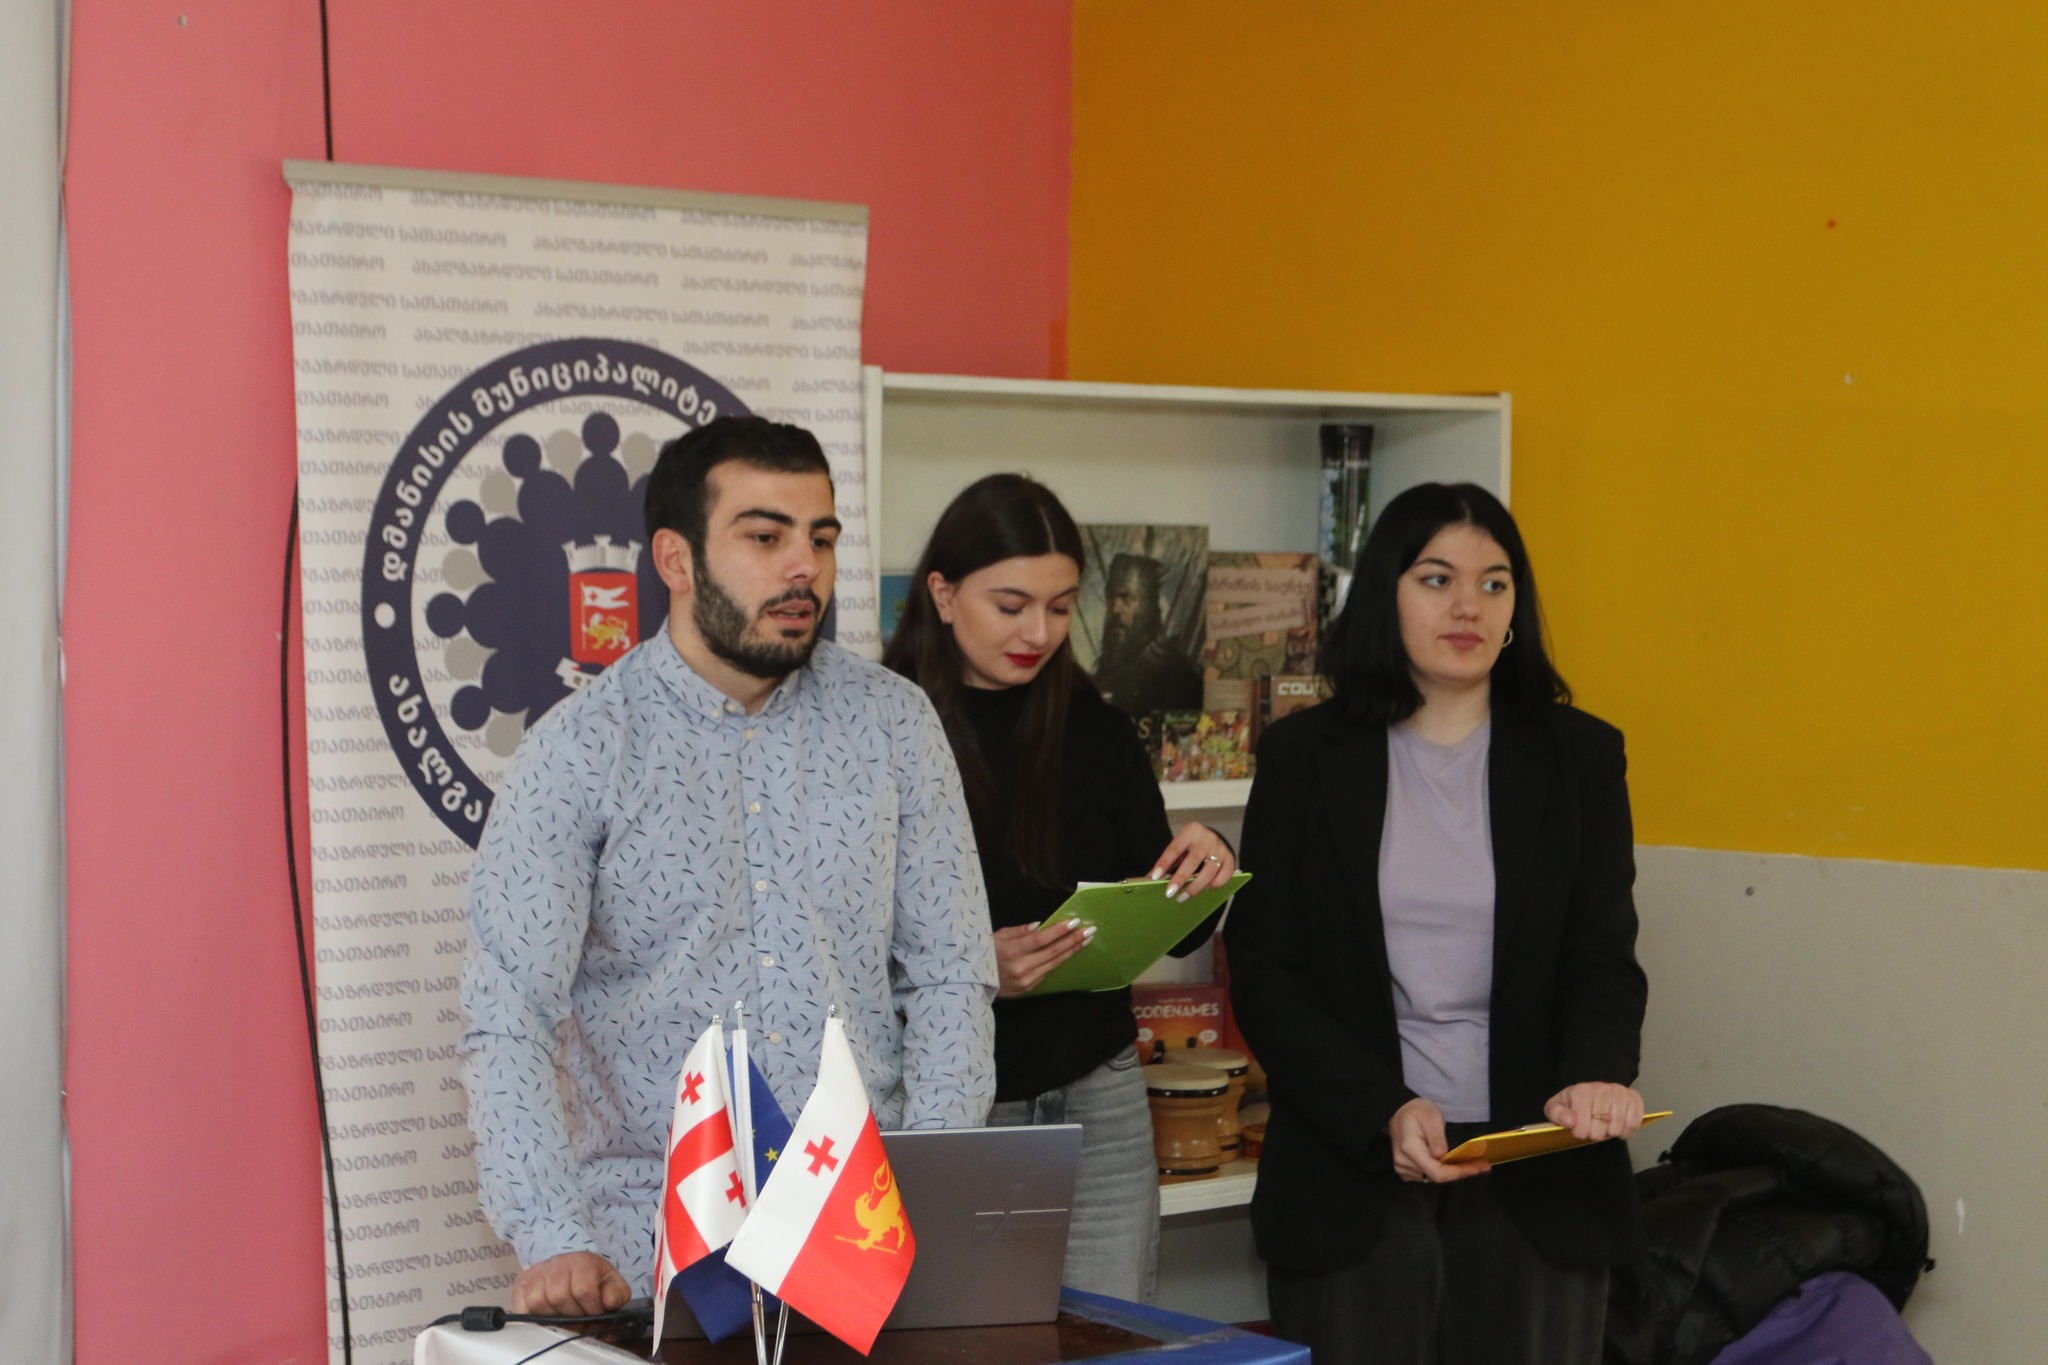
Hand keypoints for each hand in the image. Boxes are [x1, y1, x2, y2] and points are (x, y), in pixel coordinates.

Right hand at [509, 1251, 631, 1316]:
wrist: (574, 1270)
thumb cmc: (594, 1281)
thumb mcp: (612, 1286)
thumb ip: (616, 1295)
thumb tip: (608, 1303)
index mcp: (582, 1261)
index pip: (584, 1290)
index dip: (591, 1309)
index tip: (596, 1314)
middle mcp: (557, 1262)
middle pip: (559, 1297)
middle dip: (572, 1315)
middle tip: (579, 1319)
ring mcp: (537, 1271)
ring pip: (538, 1301)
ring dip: (552, 1316)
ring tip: (563, 1317)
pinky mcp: (521, 1281)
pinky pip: (520, 1305)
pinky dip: (532, 1315)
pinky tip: (546, 1315)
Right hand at [992, 919, 1093, 997]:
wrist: (971, 982)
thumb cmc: (984, 953)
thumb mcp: (996, 936)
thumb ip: (1019, 931)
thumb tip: (1040, 926)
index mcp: (1010, 951)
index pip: (1040, 940)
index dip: (1058, 931)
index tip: (1075, 922)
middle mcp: (1020, 968)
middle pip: (1052, 952)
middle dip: (1073, 940)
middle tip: (1090, 931)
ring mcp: (1025, 980)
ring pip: (1053, 963)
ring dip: (1071, 951)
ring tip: (1086, 940)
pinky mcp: (1028, 988)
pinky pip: (1046, 972)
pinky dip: (1058, 961)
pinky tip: (1069, 952)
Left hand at [1148, 823, 1236, 901]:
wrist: (1213, 838)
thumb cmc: (1192, 845)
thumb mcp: (1179, 848)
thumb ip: (1167, 862)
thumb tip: (1149, 879)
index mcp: (1190, 832)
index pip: (1174, 848)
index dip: (1164, 863)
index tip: (1154, 877)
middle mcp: (1207, 839)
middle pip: (1193, 860)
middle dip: (1180, 878)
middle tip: (1169, 893)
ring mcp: (1220, 849)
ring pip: (1209, 871)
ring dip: (1195, 887)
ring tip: (1182, 897)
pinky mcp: (1230, 859)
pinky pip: (1224, 876)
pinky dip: (1214, 885)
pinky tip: (1204, 890)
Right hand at [1387, 1097, 1489, 1182]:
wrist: (1400, 1111)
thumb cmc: (1418, 1111)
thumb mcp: (1432, 1117)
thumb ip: (1437, 1137)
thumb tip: (1442, 1155)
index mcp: (1410, 1148)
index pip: (1436, 1171)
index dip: (1459, 1173)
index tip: (1479, 1167)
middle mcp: (1403, 1162)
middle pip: (1436, 1177)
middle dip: (1460, 1172)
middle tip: (1482, 1165)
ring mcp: (1402, 1167)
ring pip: (1432, 1178)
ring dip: (1452, 1173)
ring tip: (1471, 1164)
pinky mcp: (1404, 1170)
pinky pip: (1426, 1177)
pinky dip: (1441, 1172)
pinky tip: (1453, 1165)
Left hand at [1544, 1082, 1644, 1142]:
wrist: (1592, 1091)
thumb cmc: (1574, 1103)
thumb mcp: (1556, 1106)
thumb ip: (1557, 1114)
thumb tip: (1570, 1121)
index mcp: (1581, 1092)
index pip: (1582, 1127)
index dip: (1580, 1133)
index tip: (1579, 1129)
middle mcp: (1602, 1089)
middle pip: (1599, 1130)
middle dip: (1595, 1134)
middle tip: (1592, 1126)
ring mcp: (1619, 1093)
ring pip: (1616, 1129)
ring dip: (1610, 1132)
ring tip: (1604, 1124)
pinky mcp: (1634, 1098)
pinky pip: (1633, 1124)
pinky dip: (1626, 1131)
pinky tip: (1618, 1127)